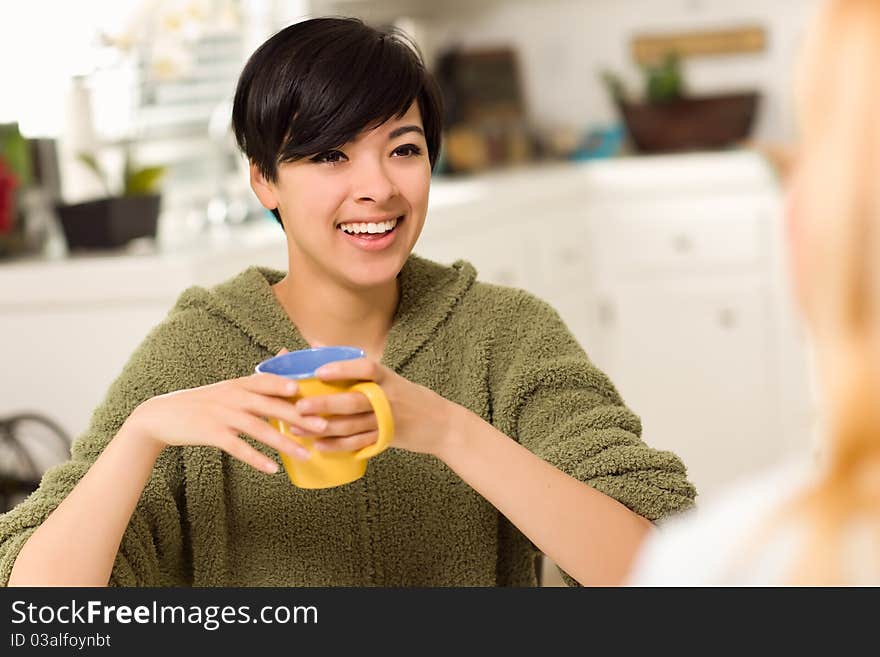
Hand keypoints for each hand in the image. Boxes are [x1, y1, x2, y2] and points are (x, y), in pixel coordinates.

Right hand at [125, 348, 319, 473]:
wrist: (162, 415)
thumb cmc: (203, 402)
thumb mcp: (230, 386)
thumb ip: (259, 377)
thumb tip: (287, 353)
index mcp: (240, 384)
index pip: (269, 381)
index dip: (291, 385)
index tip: (316, 391)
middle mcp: (233, 396)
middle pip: (271, 405)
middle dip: (299, 416)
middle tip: (323, 426)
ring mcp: (222, 415)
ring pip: (259, 429)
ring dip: (284, 442)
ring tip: (305, 454)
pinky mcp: (211, 434)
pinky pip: (238, 448)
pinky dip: (256, 458)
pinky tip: (272, 469)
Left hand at [293, 356, 460, 456]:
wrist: (442, 425)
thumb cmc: (410, 397)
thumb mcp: (391, 378)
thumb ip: (357, 368)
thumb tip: (318, 346)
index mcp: (388, 379)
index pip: (366, 368)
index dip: (343, 369)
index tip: (320, 371)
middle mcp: (388, 398)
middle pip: (353, 401)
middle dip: (325, 405)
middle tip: (300, 406)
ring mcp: (387, 421)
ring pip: (351, 426)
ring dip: (323, 428)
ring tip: (297, 428)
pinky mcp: (386, 439)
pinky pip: (358, 444)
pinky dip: (337, 446)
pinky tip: (318, 446)